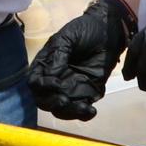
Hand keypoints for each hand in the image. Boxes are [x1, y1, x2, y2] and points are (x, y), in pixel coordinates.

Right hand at [29, 0, 135, 120]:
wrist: (110, 31)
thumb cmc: (85, 30)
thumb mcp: (68, 37)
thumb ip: (58, 56)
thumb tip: (50, 76)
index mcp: (45, 66)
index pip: (35, 83)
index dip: (42, 87)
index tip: (57, 83)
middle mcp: (54, 80)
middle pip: (45, 100)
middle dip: (53, 103)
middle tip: (65, 100)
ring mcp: (70, 89)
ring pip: (62, 109)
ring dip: (69, 112)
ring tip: (82, 108)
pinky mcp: (86, 93)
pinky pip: (80, 110)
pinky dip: (83, 115)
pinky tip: (90, 111)